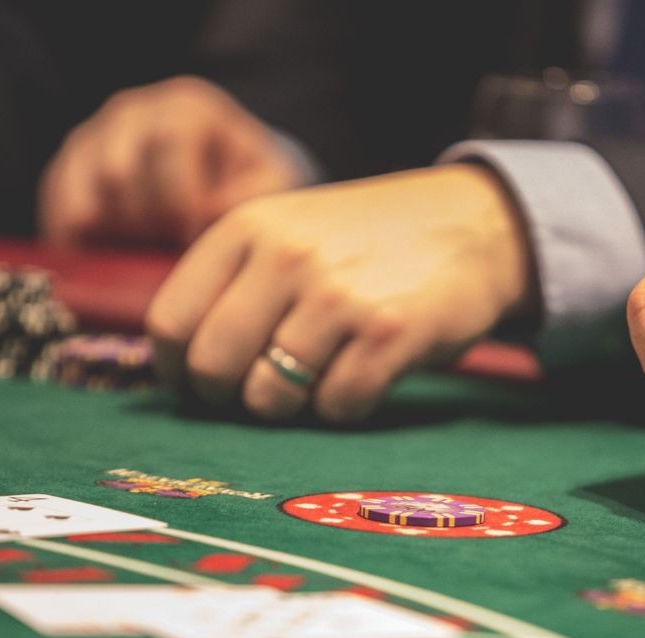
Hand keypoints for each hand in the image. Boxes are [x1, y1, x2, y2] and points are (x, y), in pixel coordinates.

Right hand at [38, 76, 302, 247]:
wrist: (215, 177)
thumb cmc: (245, 181)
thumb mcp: (266, 182)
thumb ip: (251, 195)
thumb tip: (210, 214)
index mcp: (185, 109)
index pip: (171, 143)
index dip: (180, 198)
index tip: (191, 237)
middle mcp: (132, 113)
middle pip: (118, 169)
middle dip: (143, 221)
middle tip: (162, 250)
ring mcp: (92, 139)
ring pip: (80, 191)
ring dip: (110, 232)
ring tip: (138, 252)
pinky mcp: (66, 171)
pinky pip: (57, 208)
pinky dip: (78, 240)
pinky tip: (104, 259)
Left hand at [145, 164, 534, 421]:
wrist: (473, 222)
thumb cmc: (368, 241)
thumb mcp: (289, 232)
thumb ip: (232, 283)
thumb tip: (176, 370)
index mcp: (248, 228)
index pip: (171, 323)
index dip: (180, 370)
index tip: (202, 383)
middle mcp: (286, 256)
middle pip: (213, 367)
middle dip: (229, 397)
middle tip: (260, 392)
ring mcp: (338, 295)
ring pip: (270, 397)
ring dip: (291, 407)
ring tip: (318, 379)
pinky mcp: (389, 333)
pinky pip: (337, 406)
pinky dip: (345, 408)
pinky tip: (363, 378)